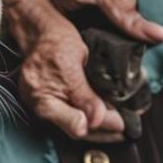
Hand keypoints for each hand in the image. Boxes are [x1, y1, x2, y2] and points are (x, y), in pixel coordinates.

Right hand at [2, 0, 141, 142]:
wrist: (38, 30)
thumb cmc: (58, 39)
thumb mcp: (78, 59)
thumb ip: (85, 93)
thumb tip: (95, 119)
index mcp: (46, 93)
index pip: (78, 122)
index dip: (103, 124)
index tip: (121, 123)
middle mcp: (39, 104)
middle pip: (76, 130)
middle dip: (103, 132)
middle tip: (124, 128)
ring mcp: (38, 105)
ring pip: (72, 127)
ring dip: (96, 129)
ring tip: (117, 127)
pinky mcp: (42, 102)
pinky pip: (66, 119)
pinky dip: (84, 119)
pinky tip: (100, 119)